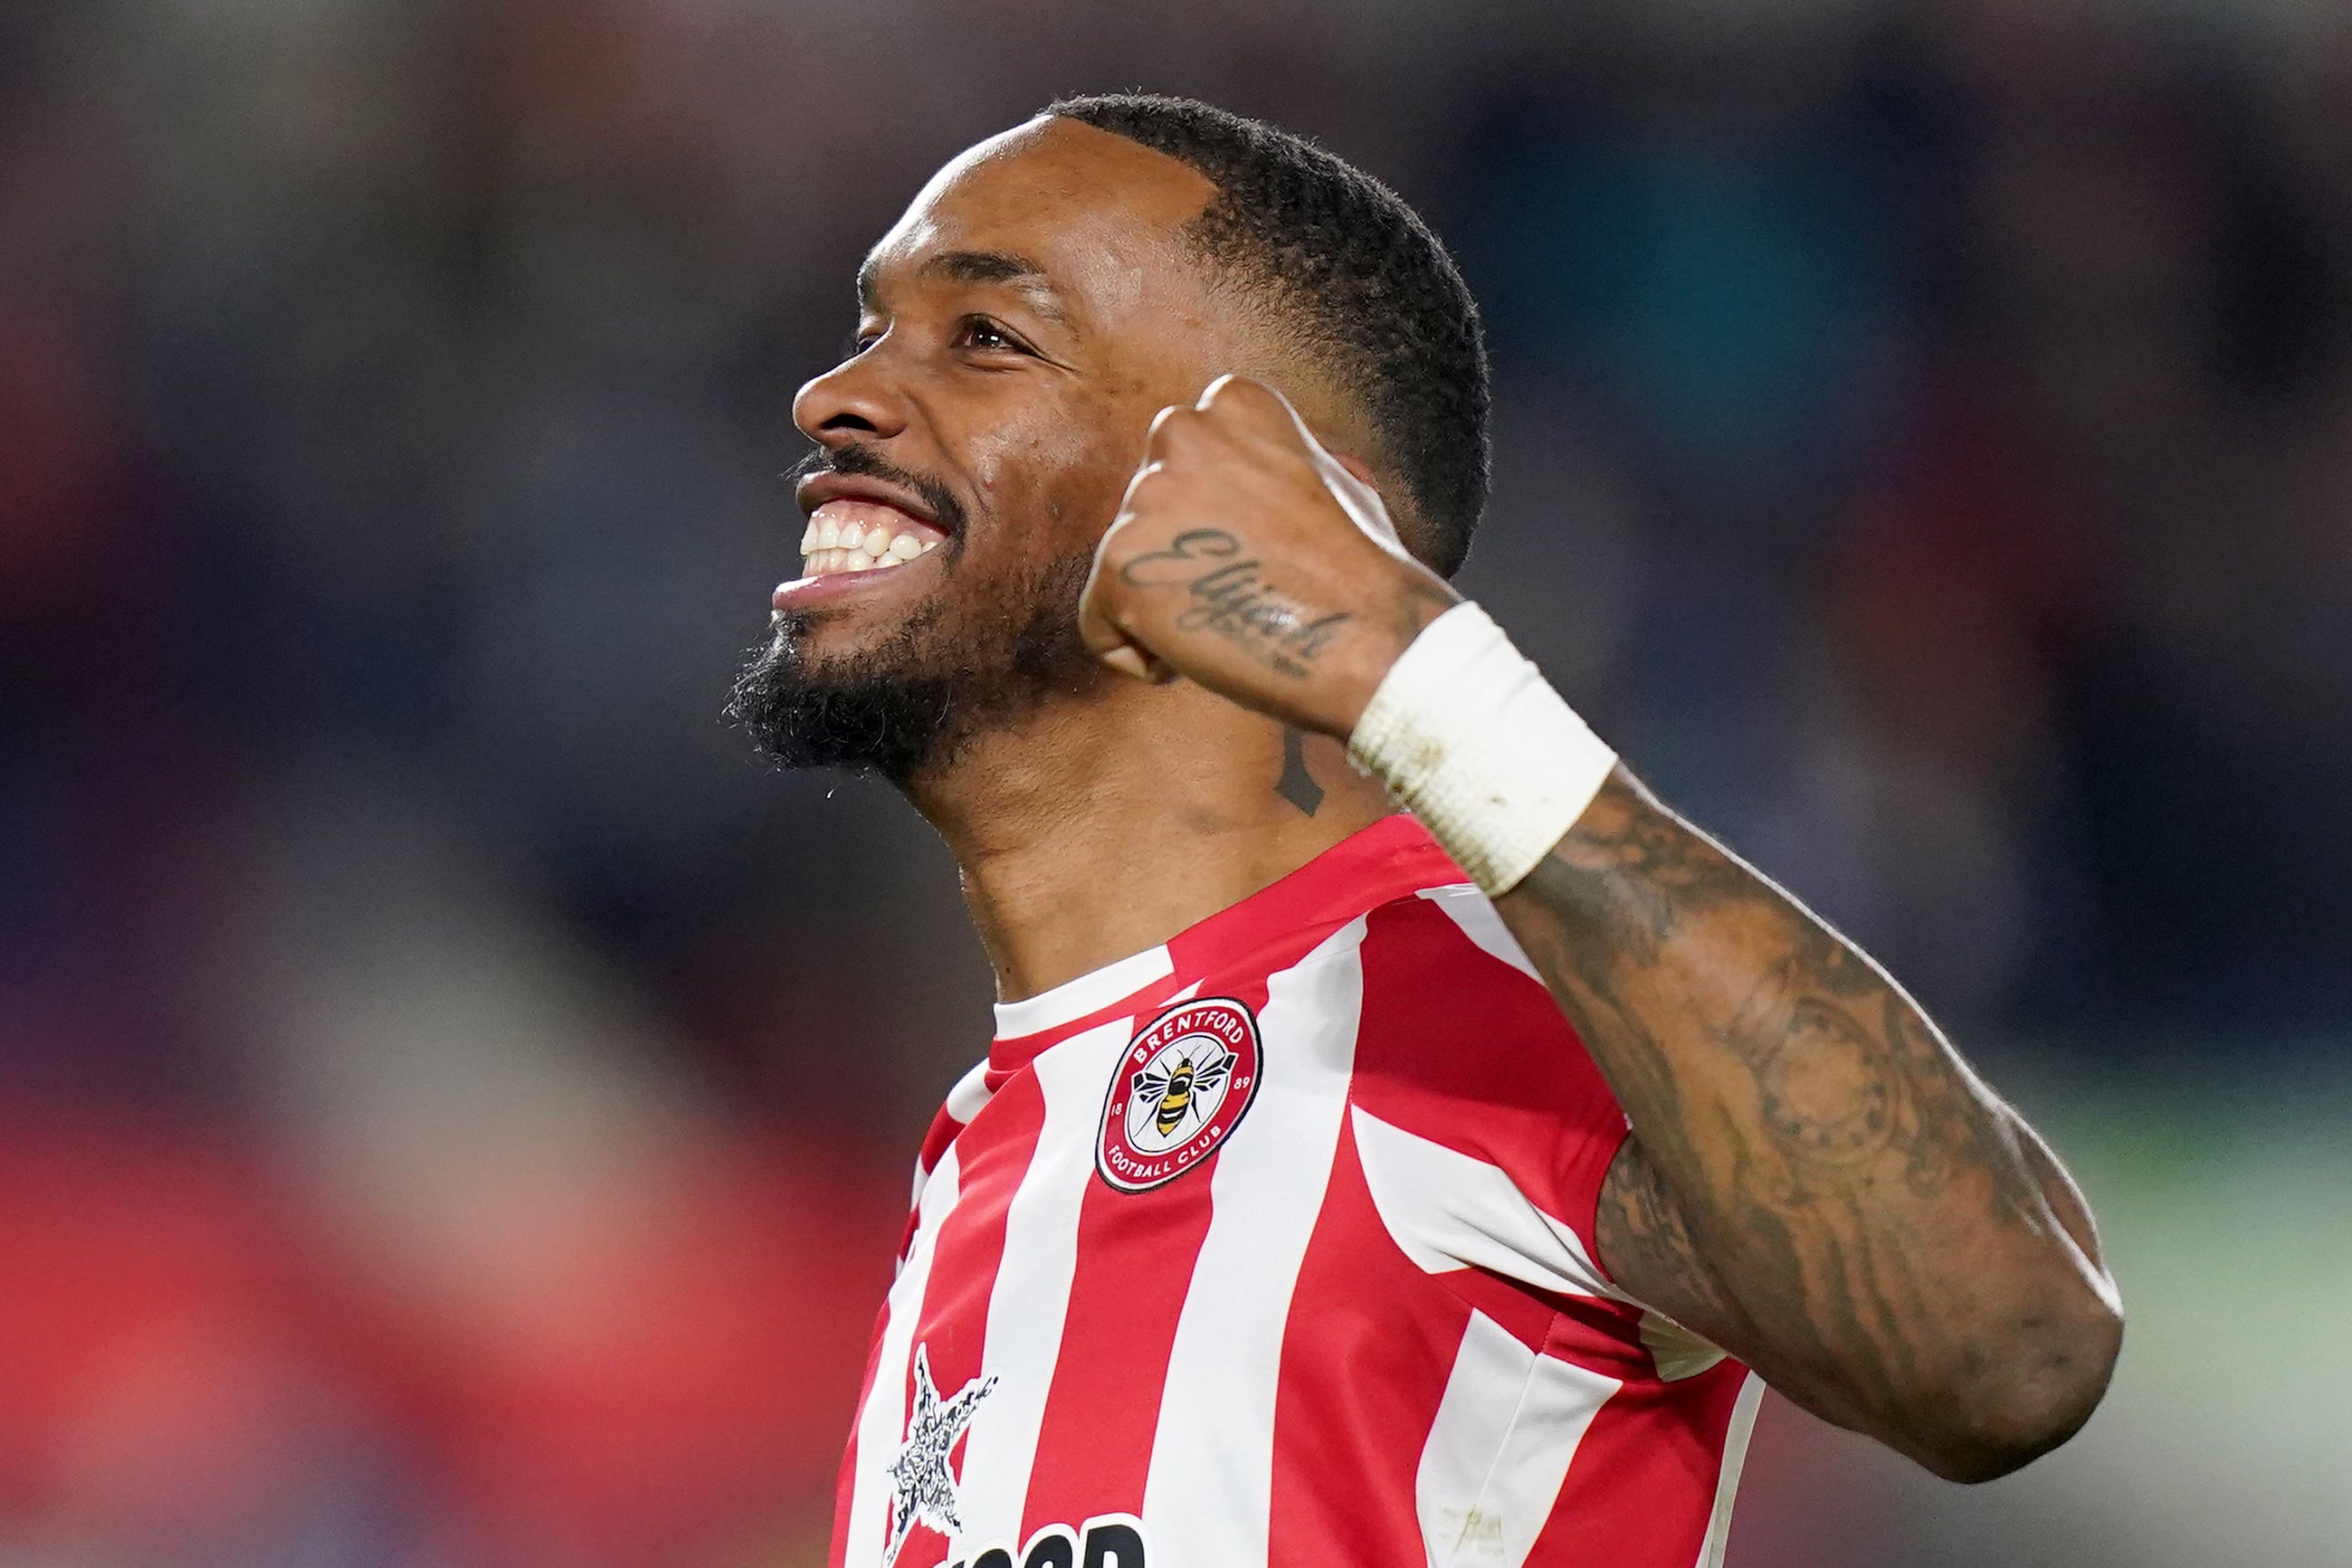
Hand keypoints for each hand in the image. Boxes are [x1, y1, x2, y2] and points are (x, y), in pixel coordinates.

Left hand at [1079, 375, 1459, 739]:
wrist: (1370, 636)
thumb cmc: (1364, 575)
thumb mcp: (1333, 482)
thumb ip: (1272, 470)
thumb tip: (1263, 482)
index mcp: (1235, 403)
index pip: (1184, 465)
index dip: (1218, 523)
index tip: (1262, 553)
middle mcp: (1180, 433)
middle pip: (1149, 516)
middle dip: (1183, 560)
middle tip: (1243, 593)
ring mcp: (1146, 497)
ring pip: (1127, 571)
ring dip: (1170, 608)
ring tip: (1234, 624)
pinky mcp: (1118, 564)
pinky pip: (1101, 628)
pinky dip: (1144, 656)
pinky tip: (1205, 654)